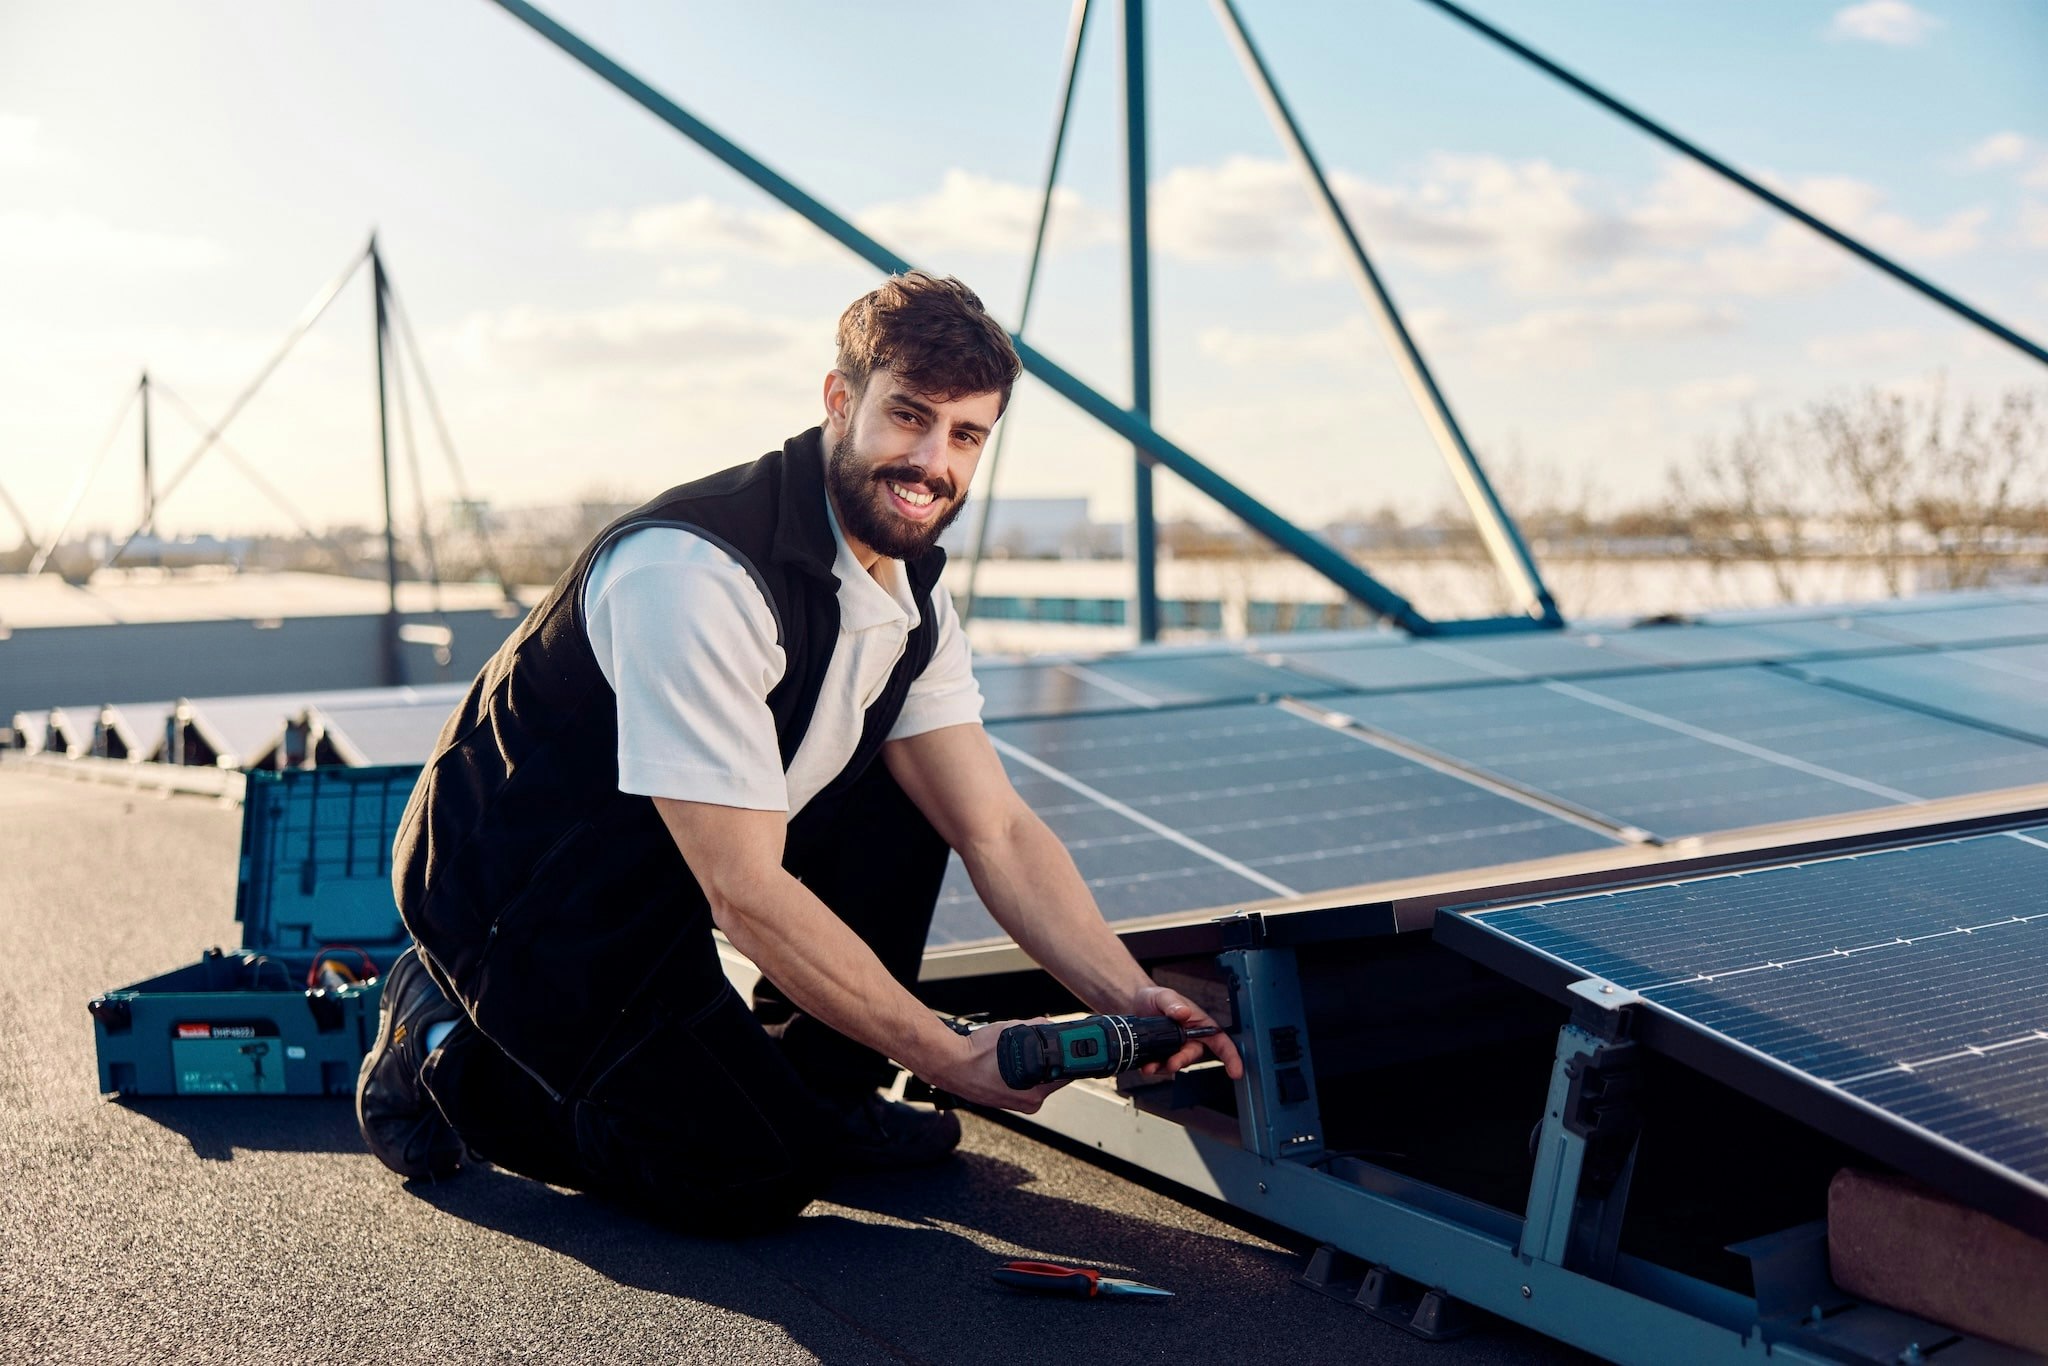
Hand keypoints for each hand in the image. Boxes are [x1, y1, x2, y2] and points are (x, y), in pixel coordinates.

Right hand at [920, 1018, 1066, 1113]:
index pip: (1067, 1073)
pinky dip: (1021, 1072)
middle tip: (1044, 1043)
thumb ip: (1037, 1028)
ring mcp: (1016, 1104)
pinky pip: (1022, 1085)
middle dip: (1051, 1059)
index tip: (1075, 1048)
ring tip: (1019, 1051)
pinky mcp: (1005, 1101)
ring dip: (1035, 1066)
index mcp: (1035, 1090)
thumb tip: (1050, 1025)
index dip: (1071, 1057)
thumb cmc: (976, 1053)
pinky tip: (1009, 1060)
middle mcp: (1028, 1102)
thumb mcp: (1013, 1031)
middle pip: (1053, 1077)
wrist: (949, 1065)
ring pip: (1037, 1081)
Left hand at [1129, 984, 1243, 1080]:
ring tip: (1151, 1066)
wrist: (1136, 1004)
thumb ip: (1174, 1004)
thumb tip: (1183, 1013)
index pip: (1221, 1041)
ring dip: (1165, 1067)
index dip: (1231, 1057)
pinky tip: (1146, 1065)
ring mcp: (1177, 1049)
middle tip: (1172, 1063)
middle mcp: (1192, 1039)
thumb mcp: (1164, 996)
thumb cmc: (1156, 998)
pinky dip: (1154, 1068)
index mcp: (1201, 1024)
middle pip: (1194, 1056)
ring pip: (1177, 1064)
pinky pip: (1162, 1066)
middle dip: (1183, 1061)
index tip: (1236, 1071)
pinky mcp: (1163, 1055)